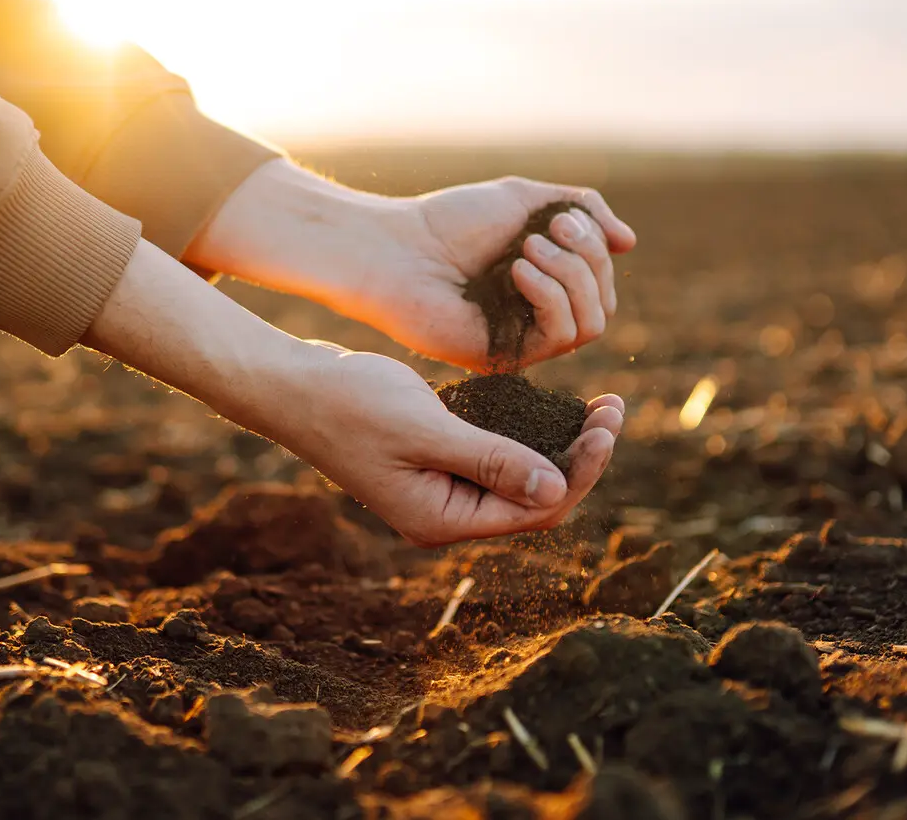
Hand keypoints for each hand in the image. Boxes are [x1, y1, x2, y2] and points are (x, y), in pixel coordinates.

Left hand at [186, 162, 636, 371]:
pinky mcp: (505, 358)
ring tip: (528, 248)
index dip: (595, 249)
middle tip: (550, 229)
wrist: (396, 248)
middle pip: (603, 303)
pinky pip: (559, 337)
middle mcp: (537, 317)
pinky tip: (518, 270)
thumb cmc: (451, 221)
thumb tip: (630, 243)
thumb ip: (582, 210)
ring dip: (571, 277)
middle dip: (588, 260)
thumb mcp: (526, 199)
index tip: (562, 217)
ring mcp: (523, 341)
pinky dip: (550, 297)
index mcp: (544, 284)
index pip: (602, 281)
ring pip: (591, 324)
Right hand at [268, 346, 624, 546]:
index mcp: (443, 520)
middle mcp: (447, 514)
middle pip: (536, 499)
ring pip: (520, 478)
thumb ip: (491, 460)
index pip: (536, 510)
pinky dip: (529, 434)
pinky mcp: (437, 462)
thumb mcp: (425, 429)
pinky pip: (497, 457)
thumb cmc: (350, 404)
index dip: (581, 471)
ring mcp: (441, 490)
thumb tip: (557, 488)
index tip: (607, 424)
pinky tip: (553, 407)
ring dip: (561, 445)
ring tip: (600, 406)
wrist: (293, 387)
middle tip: (614, 408)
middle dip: (581, 458)